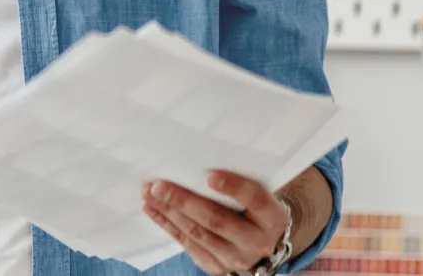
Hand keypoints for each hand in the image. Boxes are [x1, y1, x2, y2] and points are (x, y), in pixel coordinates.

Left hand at [142, 172, 289, 274]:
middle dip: (185, 202)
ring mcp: (236, 258)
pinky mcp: (216, 266)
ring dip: (169, 212)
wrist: (262, 242)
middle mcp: (257, 242)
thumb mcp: (257, 195)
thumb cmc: (254, 208)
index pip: (255, 200)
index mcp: (273, 218)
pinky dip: (167, 224)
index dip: (234, 187)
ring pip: (198, 233)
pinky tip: (152, 208)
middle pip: (218, 220)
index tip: (210, 175)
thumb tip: (196, 158)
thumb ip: (238, 182)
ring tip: (149, 192)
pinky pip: (187, 244)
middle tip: (159, 185)